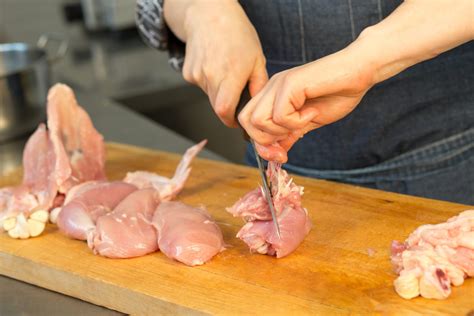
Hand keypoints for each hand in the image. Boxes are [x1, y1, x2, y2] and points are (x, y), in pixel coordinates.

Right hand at [166, 0, 266, 126]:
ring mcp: (197, 75)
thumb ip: (258, 86)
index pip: (224, 111)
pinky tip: (214, 66)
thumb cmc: (236, 34)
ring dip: (218, 92)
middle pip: (217, 106)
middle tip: (236, 93)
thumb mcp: (257, 59)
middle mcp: (211, 76)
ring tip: (225, 72)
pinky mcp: (188, 73)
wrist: (210, 16)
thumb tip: (258, 107)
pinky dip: (208, 83)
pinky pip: (201, 87)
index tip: (237, 121)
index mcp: (231, 74)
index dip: (230, 121)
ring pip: (209, 96)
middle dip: (228, 106)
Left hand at [238, 45, 374, 161]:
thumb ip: (290, 135)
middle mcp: (271, 88)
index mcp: (272, 95)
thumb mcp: (308, 122)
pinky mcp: (290, 83)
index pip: (248, 122)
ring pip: (258, 120)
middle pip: (246, 121)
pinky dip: (297, 121)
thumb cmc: (337, 92)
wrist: (359, 72)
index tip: (282, 154)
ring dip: (281, 130)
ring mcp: (279, 84)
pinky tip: (312, 111)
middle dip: (266, 140)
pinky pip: (279, 115)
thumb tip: (276, 153)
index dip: (261, 143)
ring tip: (304, 120)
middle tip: (290, 138)